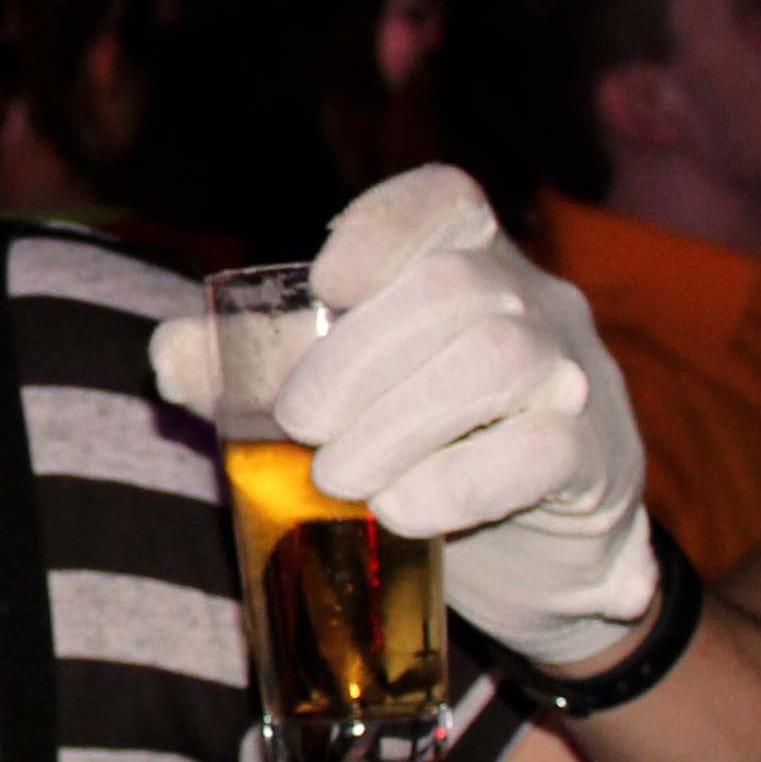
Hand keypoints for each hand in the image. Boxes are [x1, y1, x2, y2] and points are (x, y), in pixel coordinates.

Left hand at [149, 169, 654, 666]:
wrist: (538, 563)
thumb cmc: (425, 457)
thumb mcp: (337, 406)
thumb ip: (249, 374)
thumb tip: (166, 355)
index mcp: (469, 265)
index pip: (446, 198)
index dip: (382, 226)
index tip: (325, 284)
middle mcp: (534, 304)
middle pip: (454, 289)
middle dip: (356, 358)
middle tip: (300, 426)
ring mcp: (574, 377)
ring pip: (499, 359)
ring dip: (398, 422)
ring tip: (340, 477)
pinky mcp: (594, 459)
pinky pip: (541, 449)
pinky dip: (457, 481)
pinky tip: (403, 510)